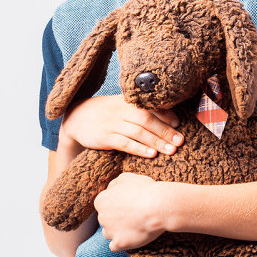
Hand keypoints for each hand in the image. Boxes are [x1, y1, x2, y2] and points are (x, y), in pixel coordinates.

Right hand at [60, 94, 183, 157]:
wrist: (76, 119)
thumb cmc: (105, 114)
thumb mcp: (120, 106)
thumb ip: (139, 109)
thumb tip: (167, 117)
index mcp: (126, 102)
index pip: (149, 106)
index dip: (165, 114)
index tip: (178, 123)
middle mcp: (120, 111)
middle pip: (146, 120)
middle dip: (165, 131)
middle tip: (180, 141)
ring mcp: (112, 124)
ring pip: (138, 132)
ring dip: (156, 142)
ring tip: (171, 150)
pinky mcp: (104, 137)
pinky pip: (124, 143)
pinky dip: (139, 149)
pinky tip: (151, 154)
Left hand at [94, 173, 166, 251]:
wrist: (158, 206)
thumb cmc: (145, 190)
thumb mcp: (127, 178)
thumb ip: (114, 184)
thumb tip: (110, 190)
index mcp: (101, 200)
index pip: (103, 204)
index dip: (115, 205)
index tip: (126, 206)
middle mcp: (102, 217)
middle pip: (105, 219)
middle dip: (115, 218)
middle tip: (132, 215)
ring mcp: (110, 231)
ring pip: (108, 234)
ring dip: (117, 231)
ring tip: (132, 227)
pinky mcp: (120, 243)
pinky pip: (115, 247)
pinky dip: (122, 243)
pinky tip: (131, 238)